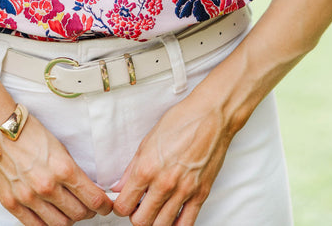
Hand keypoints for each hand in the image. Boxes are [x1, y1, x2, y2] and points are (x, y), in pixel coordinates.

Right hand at [0, 113, 113, 225]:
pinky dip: (47, 225)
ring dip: (69, 219)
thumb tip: (85, 186)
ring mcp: (28, 198)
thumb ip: (71, 170)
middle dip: (88, 211)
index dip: (104, 205)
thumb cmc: (28, 132)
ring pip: (60, 224)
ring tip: (69, 210)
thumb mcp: (58, 146)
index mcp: (62, 168)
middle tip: (88, 206)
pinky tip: (51, 216)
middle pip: (79, 214)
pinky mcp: (11, 203)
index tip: (106, 205)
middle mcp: (47, 186)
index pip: (93, 198)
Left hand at [112, 87, 232, 225]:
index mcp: (147, 167)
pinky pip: (186, 224)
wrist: (211, 116)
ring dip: (154, 221)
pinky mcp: (201, 194)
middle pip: (141, 221)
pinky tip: (172, 215)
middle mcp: (164, 183)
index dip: (121, 206)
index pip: (124, 205)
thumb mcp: (148, 140)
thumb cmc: (182, 121)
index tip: (124, 202)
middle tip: (139, 206)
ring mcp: (184, 191)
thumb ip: (132, 167)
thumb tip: (120, 185)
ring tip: (155, 209)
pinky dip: (175, 224)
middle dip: (136, 216)